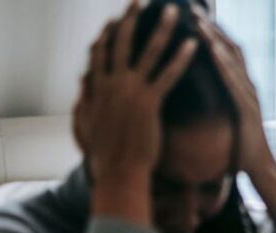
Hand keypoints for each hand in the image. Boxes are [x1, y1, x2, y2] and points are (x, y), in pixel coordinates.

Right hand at [74, 1, 196, 222]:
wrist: (118, 172)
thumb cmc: (105, 156)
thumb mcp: (86, 124)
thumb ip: (85, 100)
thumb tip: (82, 84)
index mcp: (97, 88)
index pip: (100, 53)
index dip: (108, 34)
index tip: (115, 20)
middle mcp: (112, 84)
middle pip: (121, 43)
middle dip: (130, 19)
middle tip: (139, 1)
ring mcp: (130, 91)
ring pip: (147, 52)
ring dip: (161, 29)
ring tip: (173, 12)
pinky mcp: (149, 103)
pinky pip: (168, 75)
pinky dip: (181, 58)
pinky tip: (193, 45)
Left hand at [193, 8, 275, 213]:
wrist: (259, 168)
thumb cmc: (239, 148)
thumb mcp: (223, 120)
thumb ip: (215, 104)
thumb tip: (196, 97)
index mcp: (239, 88)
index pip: (224, 53)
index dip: (209, 33)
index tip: (190, 16)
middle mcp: (247, 86)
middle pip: (229, 48)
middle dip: (210, 27)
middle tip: (191, 8)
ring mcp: (249, 96)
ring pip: (232, 60)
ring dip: (214, 39)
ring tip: (197, 20)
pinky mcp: (248, 108)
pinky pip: (234, 81)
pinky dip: (223, 63)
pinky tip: (211, 50)